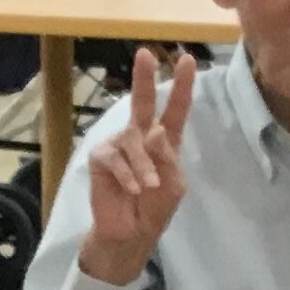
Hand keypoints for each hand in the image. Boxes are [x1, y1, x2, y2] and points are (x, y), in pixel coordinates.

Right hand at [78, 48, 196, 286]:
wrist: (130, 234)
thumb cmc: (154, 209)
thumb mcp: (173, 186)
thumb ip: (167, 158)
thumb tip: (153, 130)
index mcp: (164, 141)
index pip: (175, 110)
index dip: (181, 86)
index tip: (187, 60)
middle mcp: (140, 137)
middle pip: (142, 103)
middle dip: (144, 78)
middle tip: (144, 54)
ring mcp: (119, 145)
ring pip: (132, 141)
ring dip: (143, 165)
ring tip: (148, 187)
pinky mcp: (101, 158)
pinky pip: (114, 158)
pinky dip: (127, 173)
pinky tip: (133, 187)